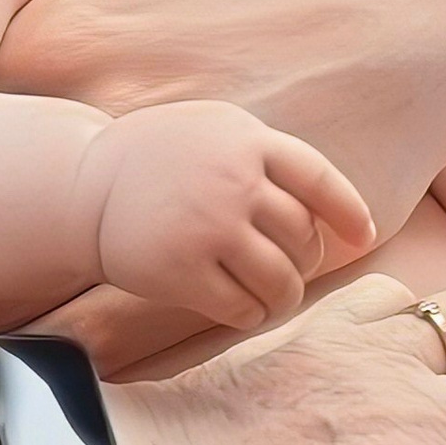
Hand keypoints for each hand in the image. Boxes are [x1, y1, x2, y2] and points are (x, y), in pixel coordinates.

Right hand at [83, 102, 373, 329]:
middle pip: (302, 237)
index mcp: (247, 140)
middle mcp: (233, 181)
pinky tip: (241, 310)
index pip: (318, 179)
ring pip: (280, 279)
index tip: (363, 236)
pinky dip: (250, 315)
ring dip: (284, 298)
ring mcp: (208, 226)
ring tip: (275, 300)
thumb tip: (329, 205)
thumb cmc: (157, 160)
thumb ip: (264, 155)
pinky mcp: (181, 270)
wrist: (81, 187)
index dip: (347, 212)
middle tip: (292, 270)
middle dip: (304, 261)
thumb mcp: (214, 130)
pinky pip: (241, 307)